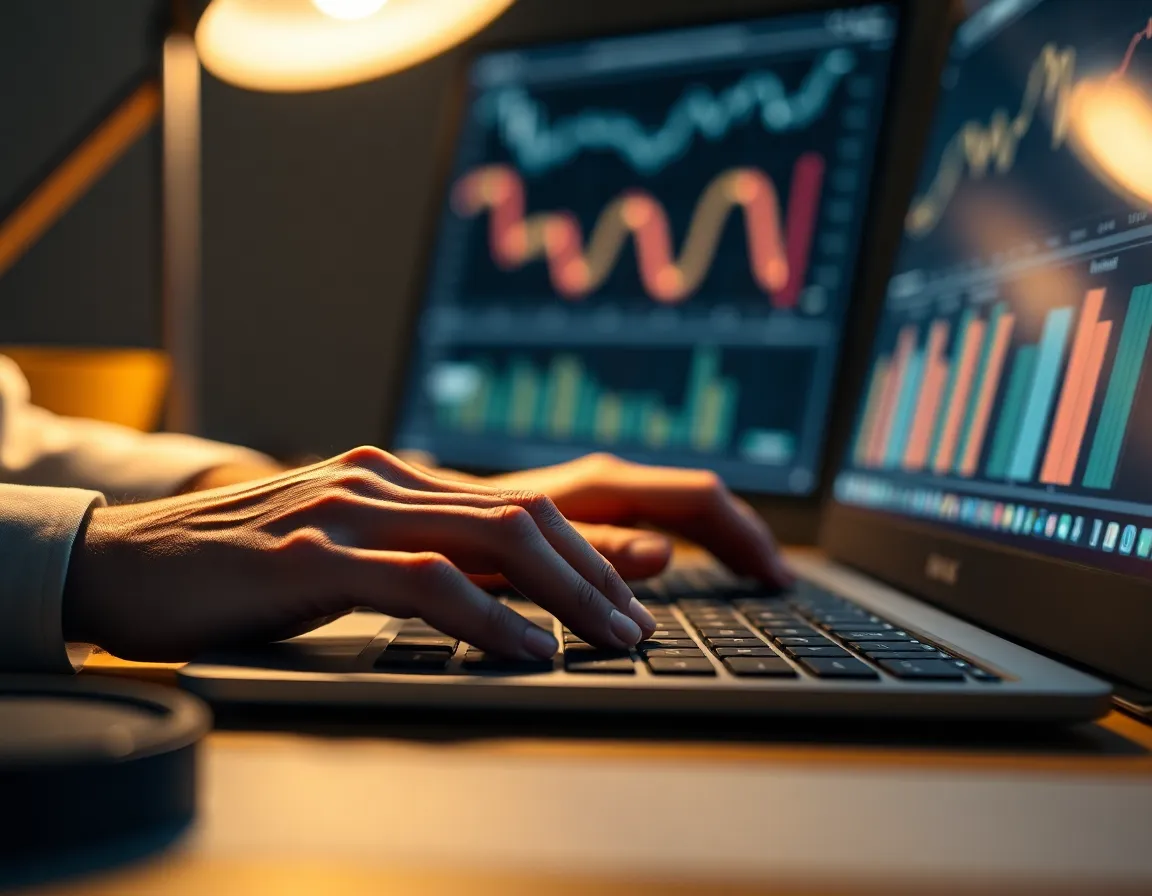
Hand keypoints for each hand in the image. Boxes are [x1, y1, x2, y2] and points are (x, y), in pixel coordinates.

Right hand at [62, 447, 656, 661]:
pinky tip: (527, 651)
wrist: (124, 560)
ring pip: (491, 538)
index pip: (517, 503)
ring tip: (610, 639)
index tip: (634, 594)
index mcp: (394, 479)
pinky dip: (488, 616)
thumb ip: (413, 557)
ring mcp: (348, 511)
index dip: (588, 547)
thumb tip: (499, 596)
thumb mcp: (342, 554)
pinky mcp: (310, 554)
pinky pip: (424, 581)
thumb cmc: (238, 568)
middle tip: (638, 624)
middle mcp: (382, 480)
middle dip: (597, 571)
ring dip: (565, 593)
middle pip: (523, 514)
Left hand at [485, 454, 791, 586]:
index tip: (777, 575)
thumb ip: (590, 551)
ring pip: (676, 507)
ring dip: (718, 539)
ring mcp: (592, 494)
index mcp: (600, 488)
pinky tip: (690, 566)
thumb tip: (664, 552)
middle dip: (742, 535)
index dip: (743, 535)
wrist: (406, 519)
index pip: (698, 499)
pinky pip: (652, 518)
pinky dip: (686, 542)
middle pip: (698, 499)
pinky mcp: (578, 511)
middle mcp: (602, 482)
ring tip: (752, 573)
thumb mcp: (519, 556)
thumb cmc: (456, 540)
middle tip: (780, 578)